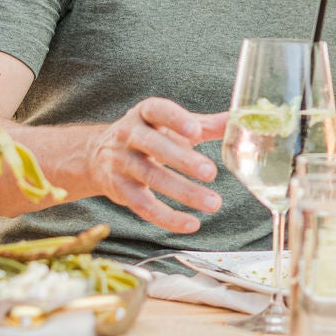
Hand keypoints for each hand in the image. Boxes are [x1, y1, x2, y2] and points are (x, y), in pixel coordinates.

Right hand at [89, 98, 228, 233]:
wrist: (98, 156)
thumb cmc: (148, 135)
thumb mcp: (171, 125)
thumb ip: (204, 124)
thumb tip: (236, 119)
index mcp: (144, 113)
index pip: (158, 111)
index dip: (176, 120)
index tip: (196, 132)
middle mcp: (129, 135)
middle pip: (154, 146)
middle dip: (183, 160)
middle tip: (211, 173)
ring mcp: (121, 162)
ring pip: (151, 178)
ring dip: (184, 192)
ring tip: (214, 203)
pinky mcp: (120, 189)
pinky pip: (143, 205)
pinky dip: (167, 217)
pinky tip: (191, 224)